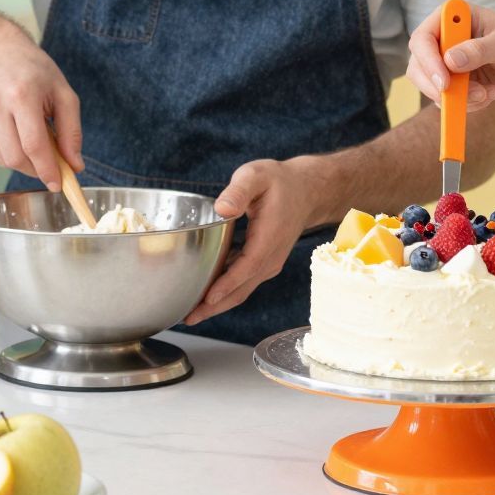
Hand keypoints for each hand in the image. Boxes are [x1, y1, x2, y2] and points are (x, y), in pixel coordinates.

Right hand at [0, 28, 82, 188]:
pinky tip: (11, 131)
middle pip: (16, 158)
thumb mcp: (62, 92)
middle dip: (36, 169)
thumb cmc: (32, 69)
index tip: (58, 184)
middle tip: (50, 162)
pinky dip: (5, 151)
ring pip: (2, 159)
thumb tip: (75, 166)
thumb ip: (71, 131)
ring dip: (22, 160)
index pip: (34, 146)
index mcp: (21, 95)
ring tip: (30, 136)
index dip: (48, 170)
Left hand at [185, 157, 310, 323]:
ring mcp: (269, 263)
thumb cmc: (278, 182)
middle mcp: (271, 256)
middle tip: (189, 318)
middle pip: (243, 288)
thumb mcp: (257, 175)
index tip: (207, 299)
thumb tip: (223, 208)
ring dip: (218, 304)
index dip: (228, 284)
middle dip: (216, 306)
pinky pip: (244, 283)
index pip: (248, 266)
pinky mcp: (264, 264)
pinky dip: (225, 292)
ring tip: (192, 314)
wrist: (305, 191)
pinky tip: (205, 295)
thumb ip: (239, 190)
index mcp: (269, 236)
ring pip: (243, 290)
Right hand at [406, 3, 494, 109]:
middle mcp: (447, 38)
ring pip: (431, 86)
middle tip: (453, 99)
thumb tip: (450, 60)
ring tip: (485, 94)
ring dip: (457, 97)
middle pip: (419, 65)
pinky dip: (467, 104)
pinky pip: (448, 100)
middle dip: (435, 85)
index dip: (427, 60)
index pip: (424, 38)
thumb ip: (478, 50)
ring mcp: (450, 62)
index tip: (444, 81)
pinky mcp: (458, 82)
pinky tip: (490, 94)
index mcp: (455, 17)